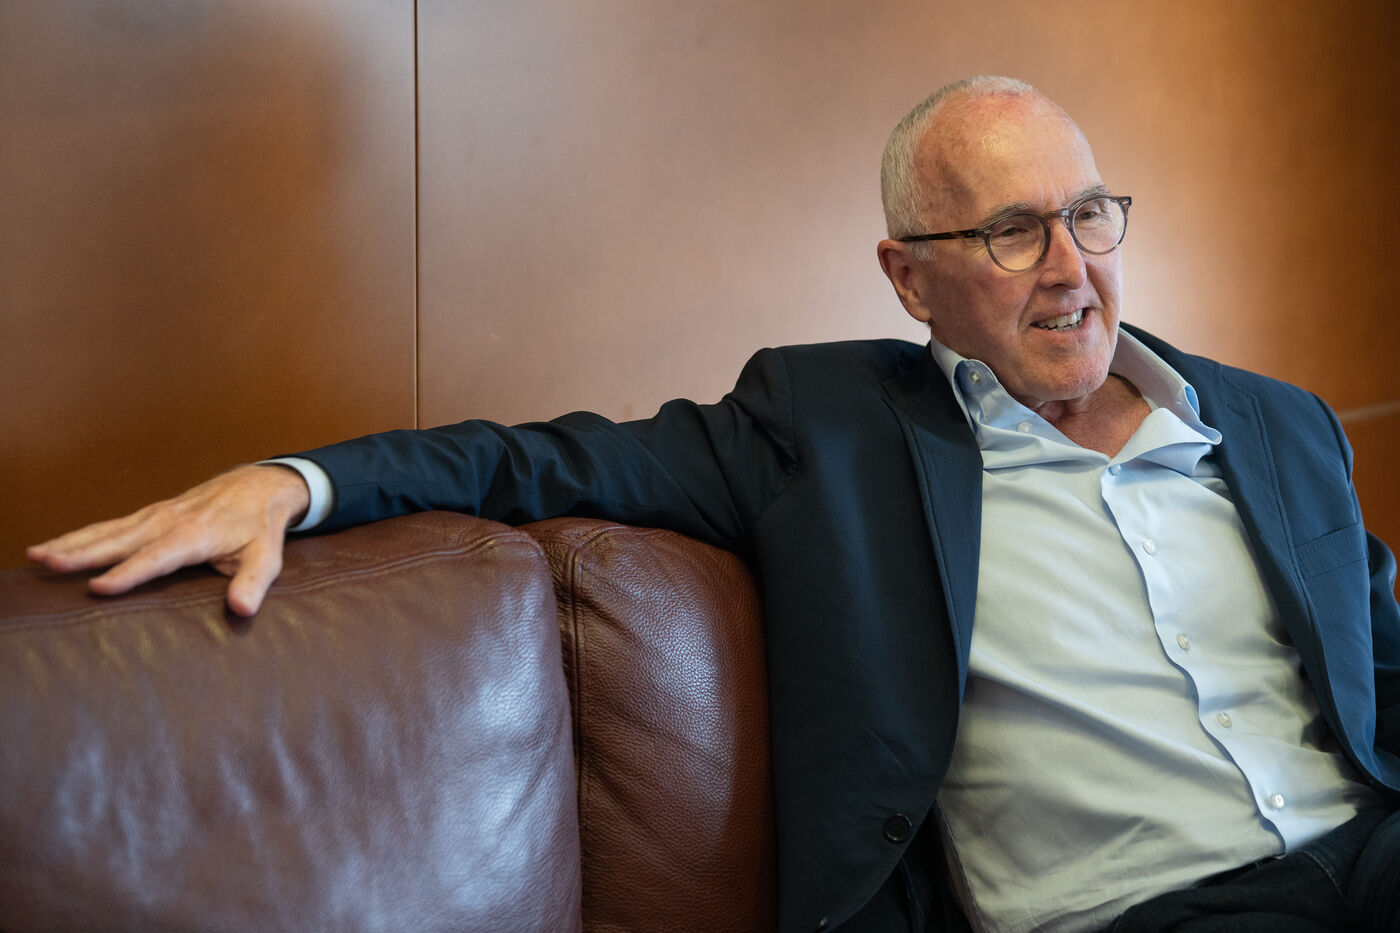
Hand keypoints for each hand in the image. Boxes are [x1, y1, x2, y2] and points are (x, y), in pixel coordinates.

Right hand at [26, 464, 311, 616]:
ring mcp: (155, 515)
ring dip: (71, 542)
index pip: (158, 557)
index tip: (99, 588)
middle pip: (120, 539)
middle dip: (83, 552)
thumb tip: (242, 609)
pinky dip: (80, 535)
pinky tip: (55, 546)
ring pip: (107, 530)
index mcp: (196, 534)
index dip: (129, 573)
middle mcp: (169, 521)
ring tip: (36, 554)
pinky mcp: (149, 515)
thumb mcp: (267, 557)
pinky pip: (110, 525)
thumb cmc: (260, 527)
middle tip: (48, 563)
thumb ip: (253, 583)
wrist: (258, 486)